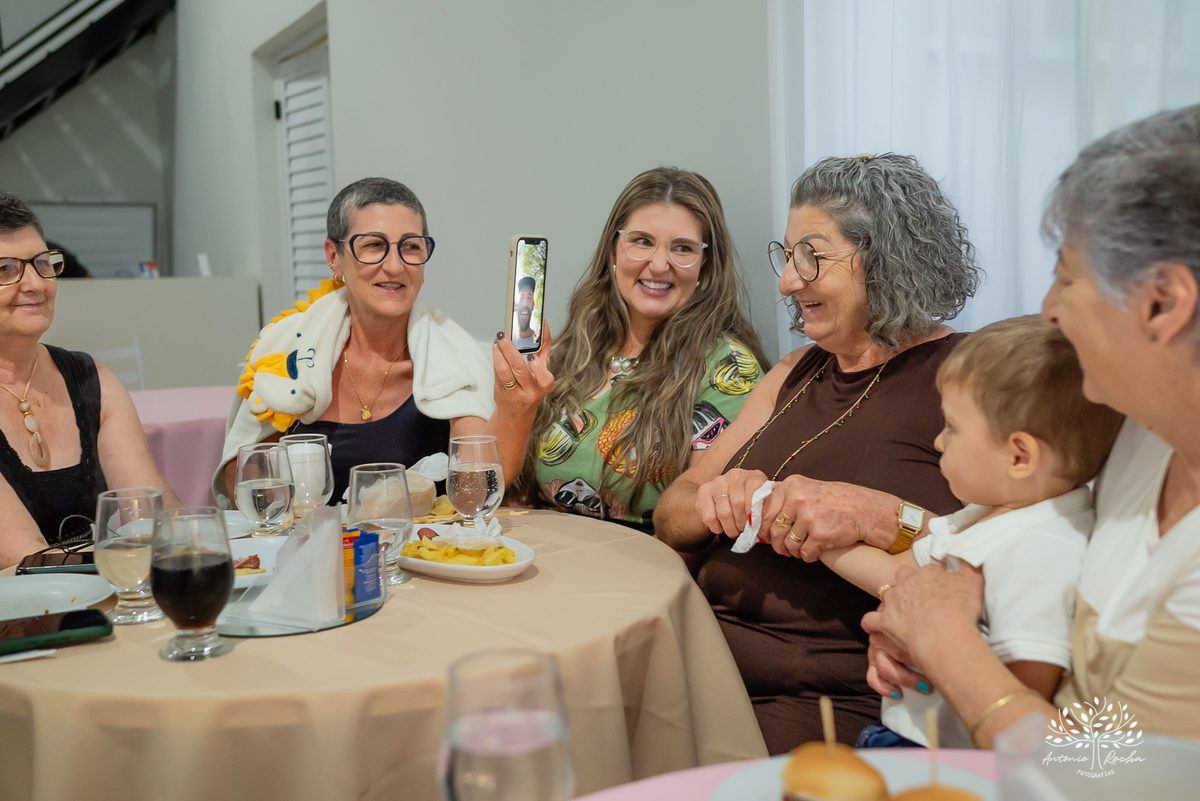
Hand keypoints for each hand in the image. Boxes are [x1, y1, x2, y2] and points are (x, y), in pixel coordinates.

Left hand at [493, 324, 553, 412]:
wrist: (516, 412)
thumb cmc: (531, 387)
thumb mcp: (542, 372)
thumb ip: (544, 350)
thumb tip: (543, 326)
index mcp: (544, 385)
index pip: (545, 378)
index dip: (538, 367)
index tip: (531, 355)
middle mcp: (530, 391)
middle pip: (519, 370)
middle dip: (510, 351)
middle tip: (504, 336)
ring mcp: (515, 393)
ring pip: (505, 372)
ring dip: (499, 353)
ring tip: (498, 340)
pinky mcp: (501, 392)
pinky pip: (498, 373)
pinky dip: (496, 358)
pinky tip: (496, 348)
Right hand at [695, 468, 769, 538]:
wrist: (725, 498)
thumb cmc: (750, 505)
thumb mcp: (763, 504)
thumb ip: (767, 509)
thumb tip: (768, 521)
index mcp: (753, 476)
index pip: (754, 487)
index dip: (755, 508)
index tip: (755, 523)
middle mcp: (735, 475)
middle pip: (738, 503)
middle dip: (743, 523)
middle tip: (745, 531)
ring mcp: (718, 482)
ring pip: (724, 512)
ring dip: (731, 528)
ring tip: (734, 532)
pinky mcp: (704, 490)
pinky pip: (709, 516)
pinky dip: (717, 527)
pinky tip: (721, 528)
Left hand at [758, 474, 898, 560]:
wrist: (866, 510)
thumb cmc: (836, 500)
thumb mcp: (808, 488)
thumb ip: (785, 498)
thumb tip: (758, 515)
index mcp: (791, 486)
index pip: (765, 511)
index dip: (764, 527)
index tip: (766, 534)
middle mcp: (798, 499)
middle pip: (774, 530)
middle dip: (777, 543)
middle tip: (782, 548)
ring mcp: (809, 517)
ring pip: (788, 544)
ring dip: (793, 551)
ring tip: (800, 550)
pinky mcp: (821, 535)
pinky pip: (804, 553)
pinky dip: (807, 556)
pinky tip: (814, 551)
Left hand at [861, 563, 983, 694]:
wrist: (944, 636)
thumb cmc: (961, 610)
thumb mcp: (974, 582)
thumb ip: (970, 566)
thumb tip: (968, 553)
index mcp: (926, 572)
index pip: (928, 570)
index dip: (933, 581)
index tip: (940, 591)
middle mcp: (905, 582)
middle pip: (903, 576)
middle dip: (909, 585)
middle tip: (921, 600)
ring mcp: (892, 601)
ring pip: (887, 596)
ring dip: (893, 603)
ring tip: (905, 615)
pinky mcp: (884, 621)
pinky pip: (870, 620)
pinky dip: (873, 623)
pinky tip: (879, 626)